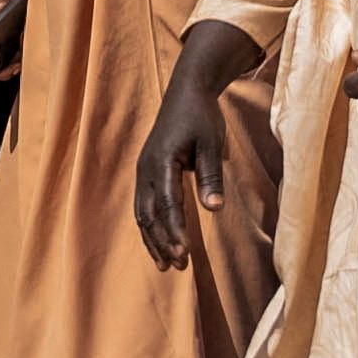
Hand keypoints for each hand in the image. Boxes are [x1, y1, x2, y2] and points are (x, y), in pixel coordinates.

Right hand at [135, 17, 262, 267]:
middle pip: (150, 215)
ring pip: (142, 214)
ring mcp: (143, 171)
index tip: (185, 254)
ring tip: (166, 265)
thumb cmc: (201, 116)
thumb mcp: (211, 143)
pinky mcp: (146, 173)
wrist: (186, 91)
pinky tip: (159, 244)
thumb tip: (214, 210)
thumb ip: (210, 177)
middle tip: (179, 266)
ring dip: (153, 240)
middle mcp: (146, 169)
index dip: (175, 231)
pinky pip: (143, 206)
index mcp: (161, 160)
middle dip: (163, 242)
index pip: (167, 204)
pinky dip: (150, 228)